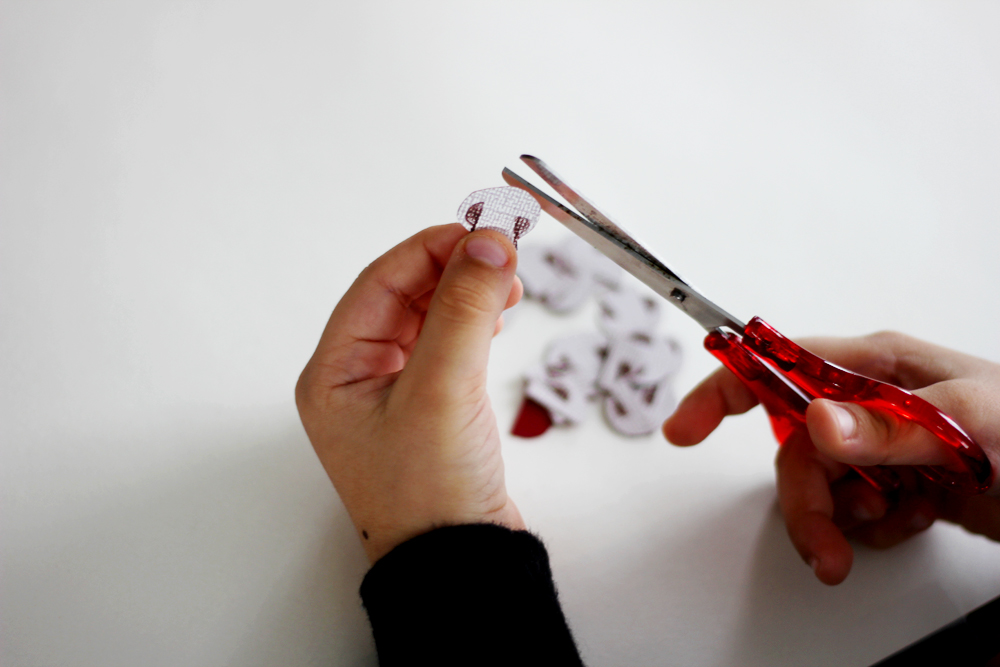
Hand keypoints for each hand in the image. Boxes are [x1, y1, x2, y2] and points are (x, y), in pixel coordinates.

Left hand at [296, 224, 524, 562]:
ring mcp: (397, 395)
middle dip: (454, 267)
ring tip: (509, 281)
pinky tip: (498, 315)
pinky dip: (475, 323)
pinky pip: (448, 345)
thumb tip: (487, 244)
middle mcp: (359, 379)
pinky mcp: (431, 409)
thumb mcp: (442, 390)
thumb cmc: (428, 497)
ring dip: (468, 292)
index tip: (483, 230)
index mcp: (336, 372)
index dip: (432, 248)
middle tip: (504, 248)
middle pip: (404, 294)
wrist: (458, 565)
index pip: (381, 283)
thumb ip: (464, 309)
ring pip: (429, 317)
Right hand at [663, 331, 999, 584]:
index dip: (725, 391)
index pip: (778, 366)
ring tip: (883, 530)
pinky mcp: (899, 485)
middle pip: (794, 450)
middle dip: (806, 501)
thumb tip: (819, 424)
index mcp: (878, 367)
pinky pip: (854, 513)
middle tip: (826, 542)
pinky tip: (912, 521)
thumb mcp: (972, 421)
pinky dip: (875, 529)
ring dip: (841, 521)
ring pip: (819, 487)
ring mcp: (885, 447)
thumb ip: (889, 426)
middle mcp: (872, 404)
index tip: (687, 428)